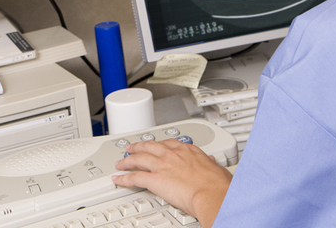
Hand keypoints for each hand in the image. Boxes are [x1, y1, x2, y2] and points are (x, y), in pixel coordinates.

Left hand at [112, 139, 231, 227]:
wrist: (211, 193)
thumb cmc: (217, 184)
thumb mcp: (216, 167)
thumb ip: (210, 162)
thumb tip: (212, 161)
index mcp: (187, 150)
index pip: (168, 143)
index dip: (158, 144)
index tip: (154, 146)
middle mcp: (171, 154)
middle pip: (148, 146)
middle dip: (138, 147)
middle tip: (131, 148)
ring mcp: (161, 165)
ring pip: (138, 159)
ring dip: (127, 161)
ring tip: (120, 163)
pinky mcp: (155, 179)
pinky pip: (134, 178)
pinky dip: (124, 178)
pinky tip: (118, 180)